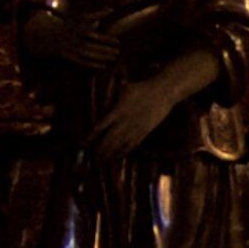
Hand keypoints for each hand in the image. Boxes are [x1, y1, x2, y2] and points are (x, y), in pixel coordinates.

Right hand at [57, 13, 125, 71]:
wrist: (46, 35)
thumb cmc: (69, 25)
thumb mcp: (79, 18)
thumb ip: (95, 15)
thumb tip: (111, 10)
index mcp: (76, 28)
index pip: (93, 34)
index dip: (106, 39)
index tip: (118, 42)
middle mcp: (72, 38)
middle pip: (90, 46)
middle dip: (105, 49)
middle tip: (118, 50)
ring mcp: (68, 48)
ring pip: (86, 54)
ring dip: (100, 56)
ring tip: (114, 57)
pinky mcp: (66, 55)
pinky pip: (80, 62)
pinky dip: (92, 64)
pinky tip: (103, 66)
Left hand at [89, 59, 208, 156]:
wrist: (164, 92)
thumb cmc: (144, 87)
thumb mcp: (126, 88)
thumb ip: (113, 95)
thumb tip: (103, 98)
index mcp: (118, 111)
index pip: (100, 127)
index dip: (91, 136)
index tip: (84, 144)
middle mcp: (124, 122)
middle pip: (109, 139)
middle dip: (100, 149)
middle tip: (94, 157)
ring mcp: (135, 128)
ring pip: (120, 144)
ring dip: (110, 153)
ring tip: (103, 160)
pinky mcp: (144, 131)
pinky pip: (133, 144)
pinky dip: (124, 151)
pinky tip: (119, 156)